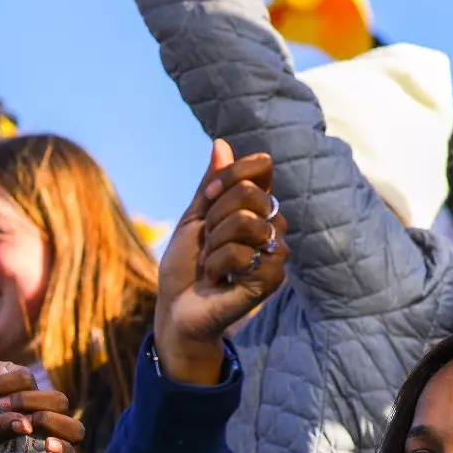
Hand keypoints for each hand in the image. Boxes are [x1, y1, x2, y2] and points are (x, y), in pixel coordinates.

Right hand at [0, 360, 83, 452]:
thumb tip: (27, 424)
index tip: (47, 445)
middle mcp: (34, 431)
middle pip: (74, 431)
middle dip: (57, 424)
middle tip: (31, 418)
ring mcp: (30, 403)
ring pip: (59, 401)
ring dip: (31, 401)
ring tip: (0, 404)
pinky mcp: (19, 378)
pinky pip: (30, 378)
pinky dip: (9, 383)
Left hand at [155, 139, 289, 385]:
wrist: (176, 309)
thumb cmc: (184, 267)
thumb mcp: (193, 219)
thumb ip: (211, 185)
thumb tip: (221, 144)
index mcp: (256, 207)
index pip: (261, 167)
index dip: (229, 178)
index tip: (207, 201)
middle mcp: (272, 225)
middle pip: (249, 193)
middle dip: (215, 218)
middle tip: (208, 244)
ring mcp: (276, 251)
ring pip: (245, 222)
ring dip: (214, 245)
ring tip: (212, 265)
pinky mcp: (273, 277)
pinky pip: (242, 253)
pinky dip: (218, 266)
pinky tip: (219, 281)